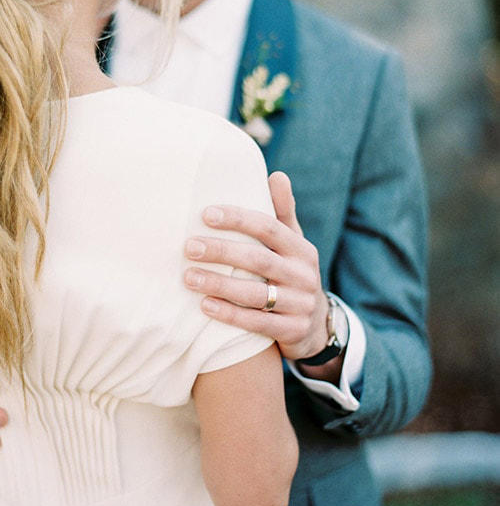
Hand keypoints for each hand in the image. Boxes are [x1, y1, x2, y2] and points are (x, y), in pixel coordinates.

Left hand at [184, 172, 338, 373]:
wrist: (316, 327)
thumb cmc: (291, 274)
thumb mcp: (293, 244)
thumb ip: (282, 213)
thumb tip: (277, 174)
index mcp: (301, 249)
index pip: (269, 227)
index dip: (238, 220)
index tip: (205, 214)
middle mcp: (304, 275)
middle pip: (258, 259)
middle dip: (221, 251)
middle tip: (189, 247)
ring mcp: (300, 304)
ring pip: (256, 293)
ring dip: (219, 284)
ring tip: (188, 277)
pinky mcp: (293, 331)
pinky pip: (258, 323)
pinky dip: (230, 314)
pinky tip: (205, 306)